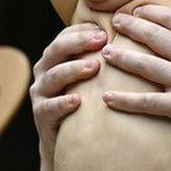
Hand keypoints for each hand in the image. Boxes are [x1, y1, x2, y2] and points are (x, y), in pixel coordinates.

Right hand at [30, 23, 106, 158]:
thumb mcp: (89, 77)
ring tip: (94, 67)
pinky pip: (49, 108)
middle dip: (78, 43)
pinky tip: (77, 101)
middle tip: (102, 41)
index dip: (83, 30)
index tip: (105, 29)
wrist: (68, 141)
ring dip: (73, 70)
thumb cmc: (85, 101)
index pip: (64, 36)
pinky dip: (62, 103)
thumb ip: (100, 56)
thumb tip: (130, 34)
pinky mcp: (41, 116)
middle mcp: (44, 72)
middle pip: (56, 51)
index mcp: (54, 58)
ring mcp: (40, 94)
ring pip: (53, 76)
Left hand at [101, 5, 170, 154]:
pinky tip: (107, 97)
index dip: (151, 13)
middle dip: (131, 27)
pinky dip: (124, 100)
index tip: (136, 11)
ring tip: (106, 53)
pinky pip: (146, 102)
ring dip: (122, 57)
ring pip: (145, 65)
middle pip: (155, 36)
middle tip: (114, 22)